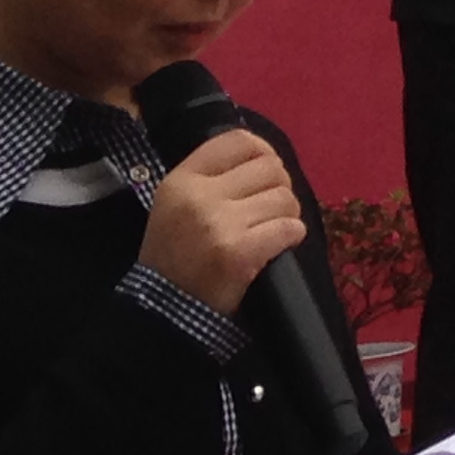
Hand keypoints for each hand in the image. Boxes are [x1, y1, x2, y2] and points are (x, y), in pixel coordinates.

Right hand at [138, 130, 304, 319]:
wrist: (162, 313)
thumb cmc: (174, 258)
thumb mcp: (176, 207)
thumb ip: (213, 178)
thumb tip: (264, 157)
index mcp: (181, 180)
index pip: (238, 141)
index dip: (263, 151)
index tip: (265, 171)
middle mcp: (200, 196)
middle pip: (271, 168)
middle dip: (279, 187)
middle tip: (268, 210)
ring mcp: (219, 224)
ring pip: (285, 198)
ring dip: (287, 214)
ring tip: (270, 230)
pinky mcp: (239, 252)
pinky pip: (289, 228)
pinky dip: (292, 236)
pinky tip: (278, 245)